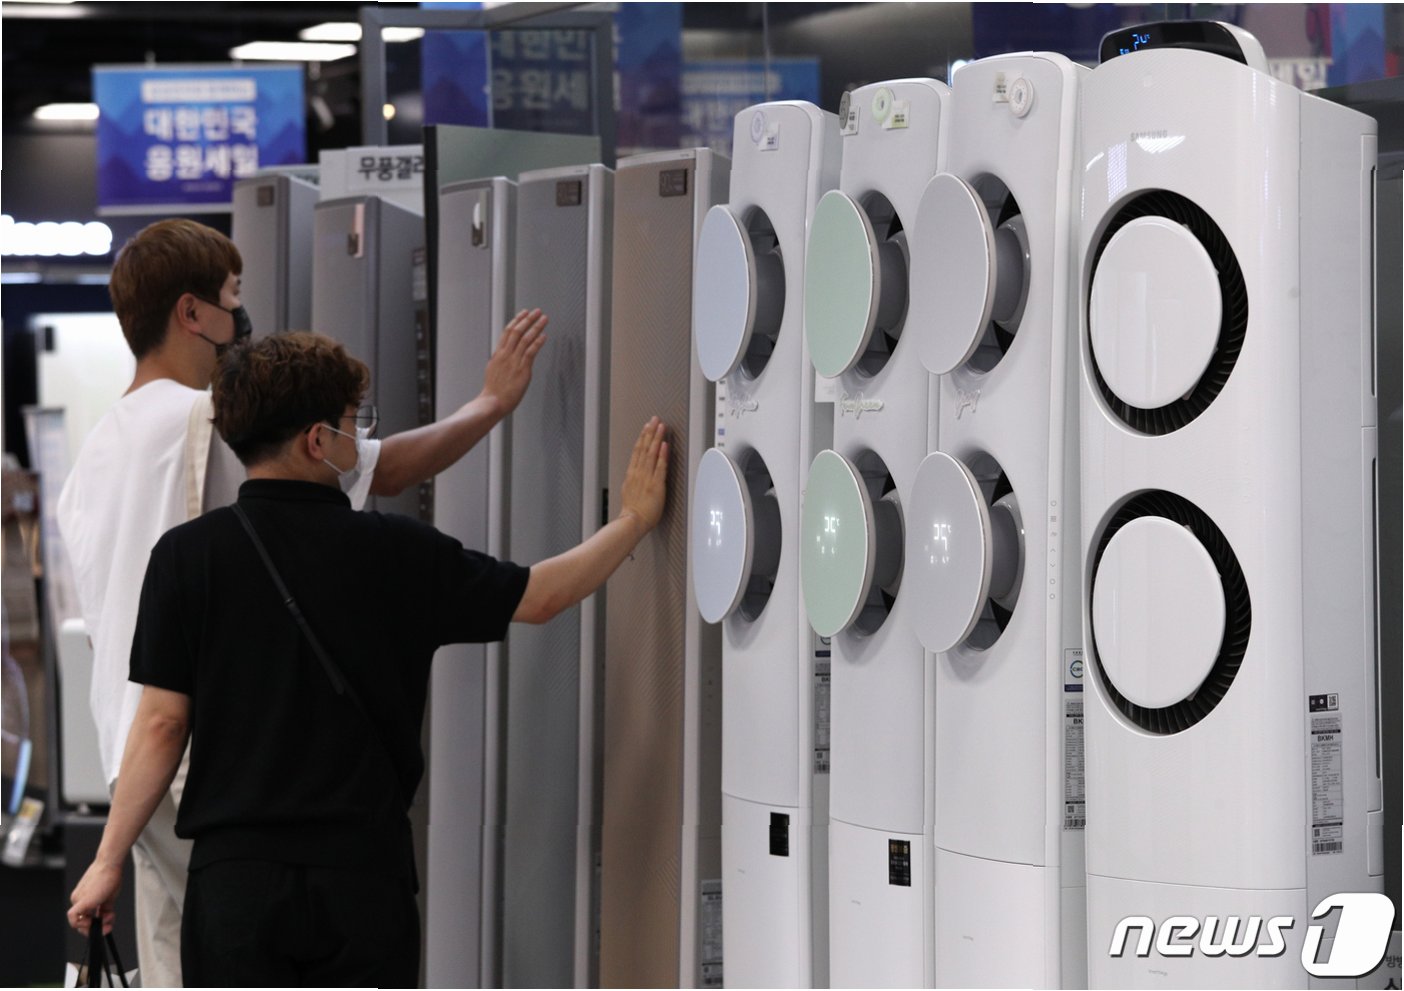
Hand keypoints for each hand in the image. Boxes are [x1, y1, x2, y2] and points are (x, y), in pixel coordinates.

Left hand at [68, 859, 121, 936]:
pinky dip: (84, 924)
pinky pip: (74, 919)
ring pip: (78, 923)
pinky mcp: (80, 902)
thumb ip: (105, 909)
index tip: (108, 924)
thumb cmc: (111, 875)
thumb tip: (106, 919)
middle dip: (95, 928)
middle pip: (81, 922)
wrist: (109, 864)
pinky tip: (98, 920)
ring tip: (108, 920)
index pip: (86, 916)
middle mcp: (77, 900)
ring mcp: (77, 901)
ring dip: (93, 926)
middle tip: (107, 927)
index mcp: (84, 898)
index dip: (96, 924)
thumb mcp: (109, 897)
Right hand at [481, 308, 547, 414]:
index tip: (524, 313)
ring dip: (536, 327)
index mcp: (497, 354)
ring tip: (544, 319)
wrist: (492, 403)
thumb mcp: (493, 372)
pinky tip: (544, 336)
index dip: (517, 321)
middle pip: (517, 331)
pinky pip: (531, 352)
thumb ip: (500, 363)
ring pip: (525, 338)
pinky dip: (538, 342)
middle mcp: (505, 355)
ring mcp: (513, 361)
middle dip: (528, 319)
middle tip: (537, 311)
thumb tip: (504, 359)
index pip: (507, 332)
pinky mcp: (522, 369)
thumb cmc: (493, 393)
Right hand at [619, 417, 668, 534]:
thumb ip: (634, 481)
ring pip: (652, 454)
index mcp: (632, 474)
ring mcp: (647, 478)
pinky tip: (665, 444)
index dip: (643, 437)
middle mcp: (638, 473)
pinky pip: (660, 467)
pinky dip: (662, 455)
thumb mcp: (629, 492)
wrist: (632, 522)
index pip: (638, 451)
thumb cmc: (632, 512)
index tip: (647, 427)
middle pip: (644, 448)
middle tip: (654, 419)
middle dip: (650, 432)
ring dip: (656, 438)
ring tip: (661, 426)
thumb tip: (637, 475)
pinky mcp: (656, 485)